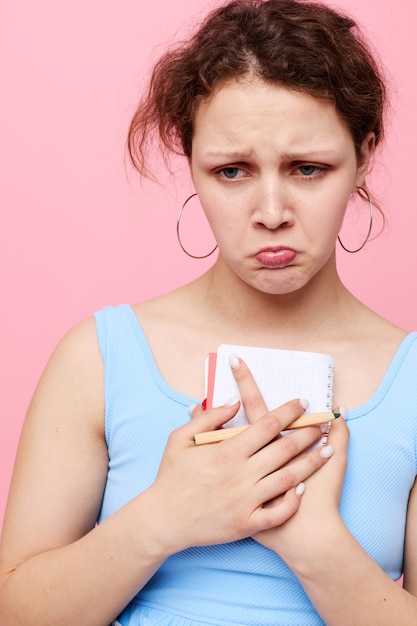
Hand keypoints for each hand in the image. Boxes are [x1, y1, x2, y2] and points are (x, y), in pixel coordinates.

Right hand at [150, 358, 332, 555]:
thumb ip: (208, 417)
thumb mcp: (180, 438)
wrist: (162, 520)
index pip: (267, 425)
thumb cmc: (171, 477)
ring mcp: (246, 500)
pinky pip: (278, 512)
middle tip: (322, 424)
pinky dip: (293, 500)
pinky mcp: (247, 524)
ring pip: (288, 479)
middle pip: (284, 449)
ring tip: (328, 451)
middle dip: (307, 434)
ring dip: (311, 463)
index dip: (289, 412)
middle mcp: (241, 474)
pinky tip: (303, 488)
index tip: (303, 403)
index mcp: (227, 451)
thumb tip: (234, 402)